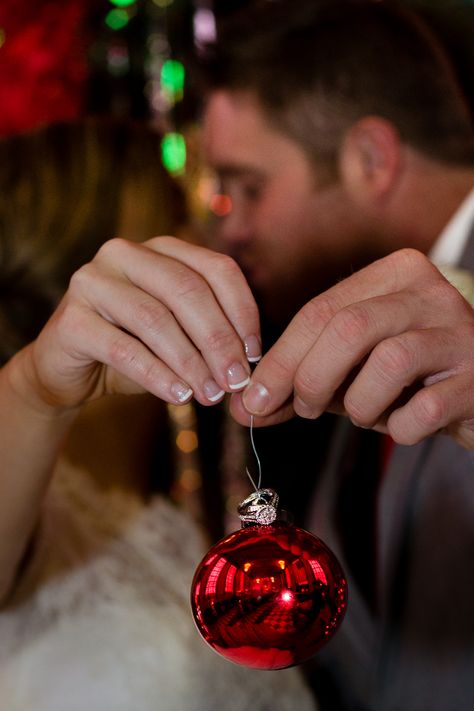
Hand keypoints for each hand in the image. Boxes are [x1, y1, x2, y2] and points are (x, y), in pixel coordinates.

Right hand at [13, 237, 260, 412]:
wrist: (70, 370)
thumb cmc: (134, 347)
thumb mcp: (179, 335)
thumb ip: (210, 335)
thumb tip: (250, 362)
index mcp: (160, 249)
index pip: (217, 269)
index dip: (243, 312)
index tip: (255, 355)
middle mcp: (124, 254)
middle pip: (188, 291)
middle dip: (219, 341)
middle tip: (236, 381)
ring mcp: (92, 281)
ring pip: (155, 319)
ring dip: (191, 362)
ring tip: (211, 395)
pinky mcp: (72, 319)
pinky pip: (123, 349)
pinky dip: (157, 376)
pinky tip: (179, 396)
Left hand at [231, 249, 473, 449]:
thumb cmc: (404, 377)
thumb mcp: (348, 370)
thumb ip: (297, 382)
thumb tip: (242, 408)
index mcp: (393, 274)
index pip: (320, 310)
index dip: (280, 359)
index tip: (253, 399)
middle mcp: (429, 291)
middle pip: (347, 328)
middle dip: (310, 378)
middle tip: (304, 409)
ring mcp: (460, 332)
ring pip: (387, 362)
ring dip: (360, 404)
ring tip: (365, 414)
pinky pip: (424, 409)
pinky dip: (401, 428)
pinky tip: (404, 425)